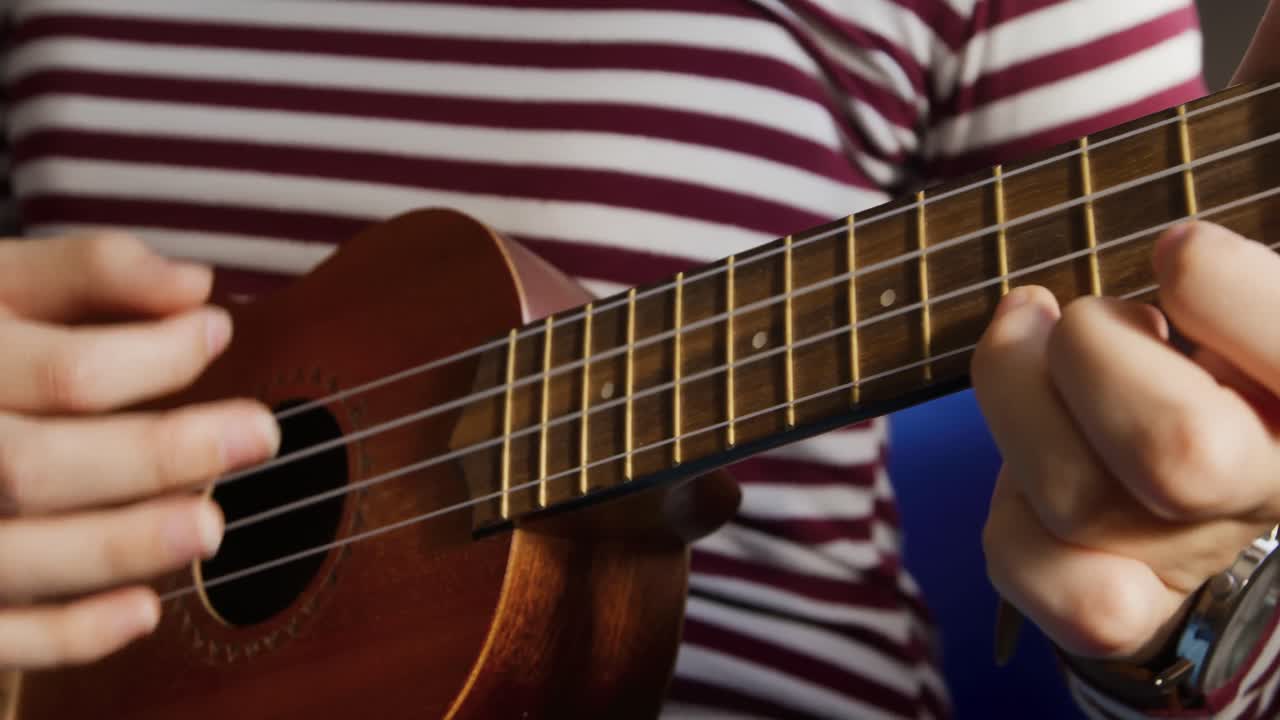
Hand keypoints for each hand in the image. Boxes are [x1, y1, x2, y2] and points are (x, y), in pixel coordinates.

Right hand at [0, 233, 277, 668]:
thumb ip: (89, 272)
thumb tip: (194, 286)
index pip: (64, 373)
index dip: (156, 355)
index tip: (219, 330)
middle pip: (37, 466)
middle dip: (157, 455)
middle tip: (259, 436)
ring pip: (14, 554)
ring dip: (120, 546)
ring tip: (211, 526)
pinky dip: (67, 634)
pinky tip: (144, 612)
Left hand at [973, 0, 1279, 666]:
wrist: (1225, 486)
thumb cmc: (1234, 333)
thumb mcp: (1252, 235)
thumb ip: (1265, 139)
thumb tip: (1279, 22)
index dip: (1232, 291)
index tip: (1175, 247)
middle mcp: (1279, 485)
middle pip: (1180, 452)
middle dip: (1095, 354)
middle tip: (1073, 307)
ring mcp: (1197, 555)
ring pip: (1082, 499)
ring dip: (1015, 401)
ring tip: (1022, 337)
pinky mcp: (1127, 607)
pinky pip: (1059, 589)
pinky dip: (1017, 528)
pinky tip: (1028, 467)